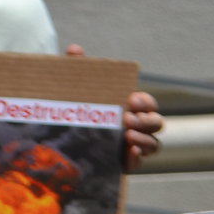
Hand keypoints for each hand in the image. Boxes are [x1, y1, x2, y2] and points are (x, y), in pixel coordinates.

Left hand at [65, 45, 162, 171]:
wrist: (58, 145)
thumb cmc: (74, 111)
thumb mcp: (73, 91)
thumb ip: (76, 70)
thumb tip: (75, 49)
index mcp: (127, 108)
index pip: (146, 103)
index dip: (144, 102)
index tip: (132, 100)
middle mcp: (134, 127)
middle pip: (156, 123)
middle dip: (147, 120)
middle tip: (128, 118)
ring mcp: (131, 147)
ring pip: (153, 145)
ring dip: (145, 140)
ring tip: (128, 135)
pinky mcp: (122, 164)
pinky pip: (138, 163)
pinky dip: (136, 158)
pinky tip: (129, 153)